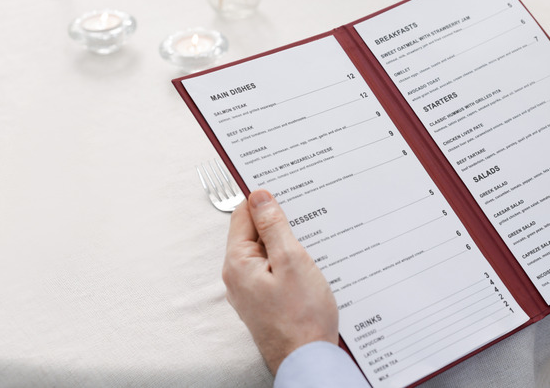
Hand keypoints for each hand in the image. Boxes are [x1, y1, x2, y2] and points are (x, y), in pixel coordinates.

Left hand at [222, 190, 338, 372]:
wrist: (308, 359)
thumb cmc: (302, 317)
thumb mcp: (291, 260)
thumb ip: (273, 226)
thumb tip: (260, 197)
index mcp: (238, 263)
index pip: (243, 215)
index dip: (264, 200)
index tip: (285, 190)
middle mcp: (238, 277)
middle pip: (254, 234)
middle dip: (278, 222)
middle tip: (305, 216)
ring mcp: (251, 291)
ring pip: (267, 253)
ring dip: (287, 244)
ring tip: (311, 242)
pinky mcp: (266, 302)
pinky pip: (274, 271)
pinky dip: (290, 263)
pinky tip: (309, 265)